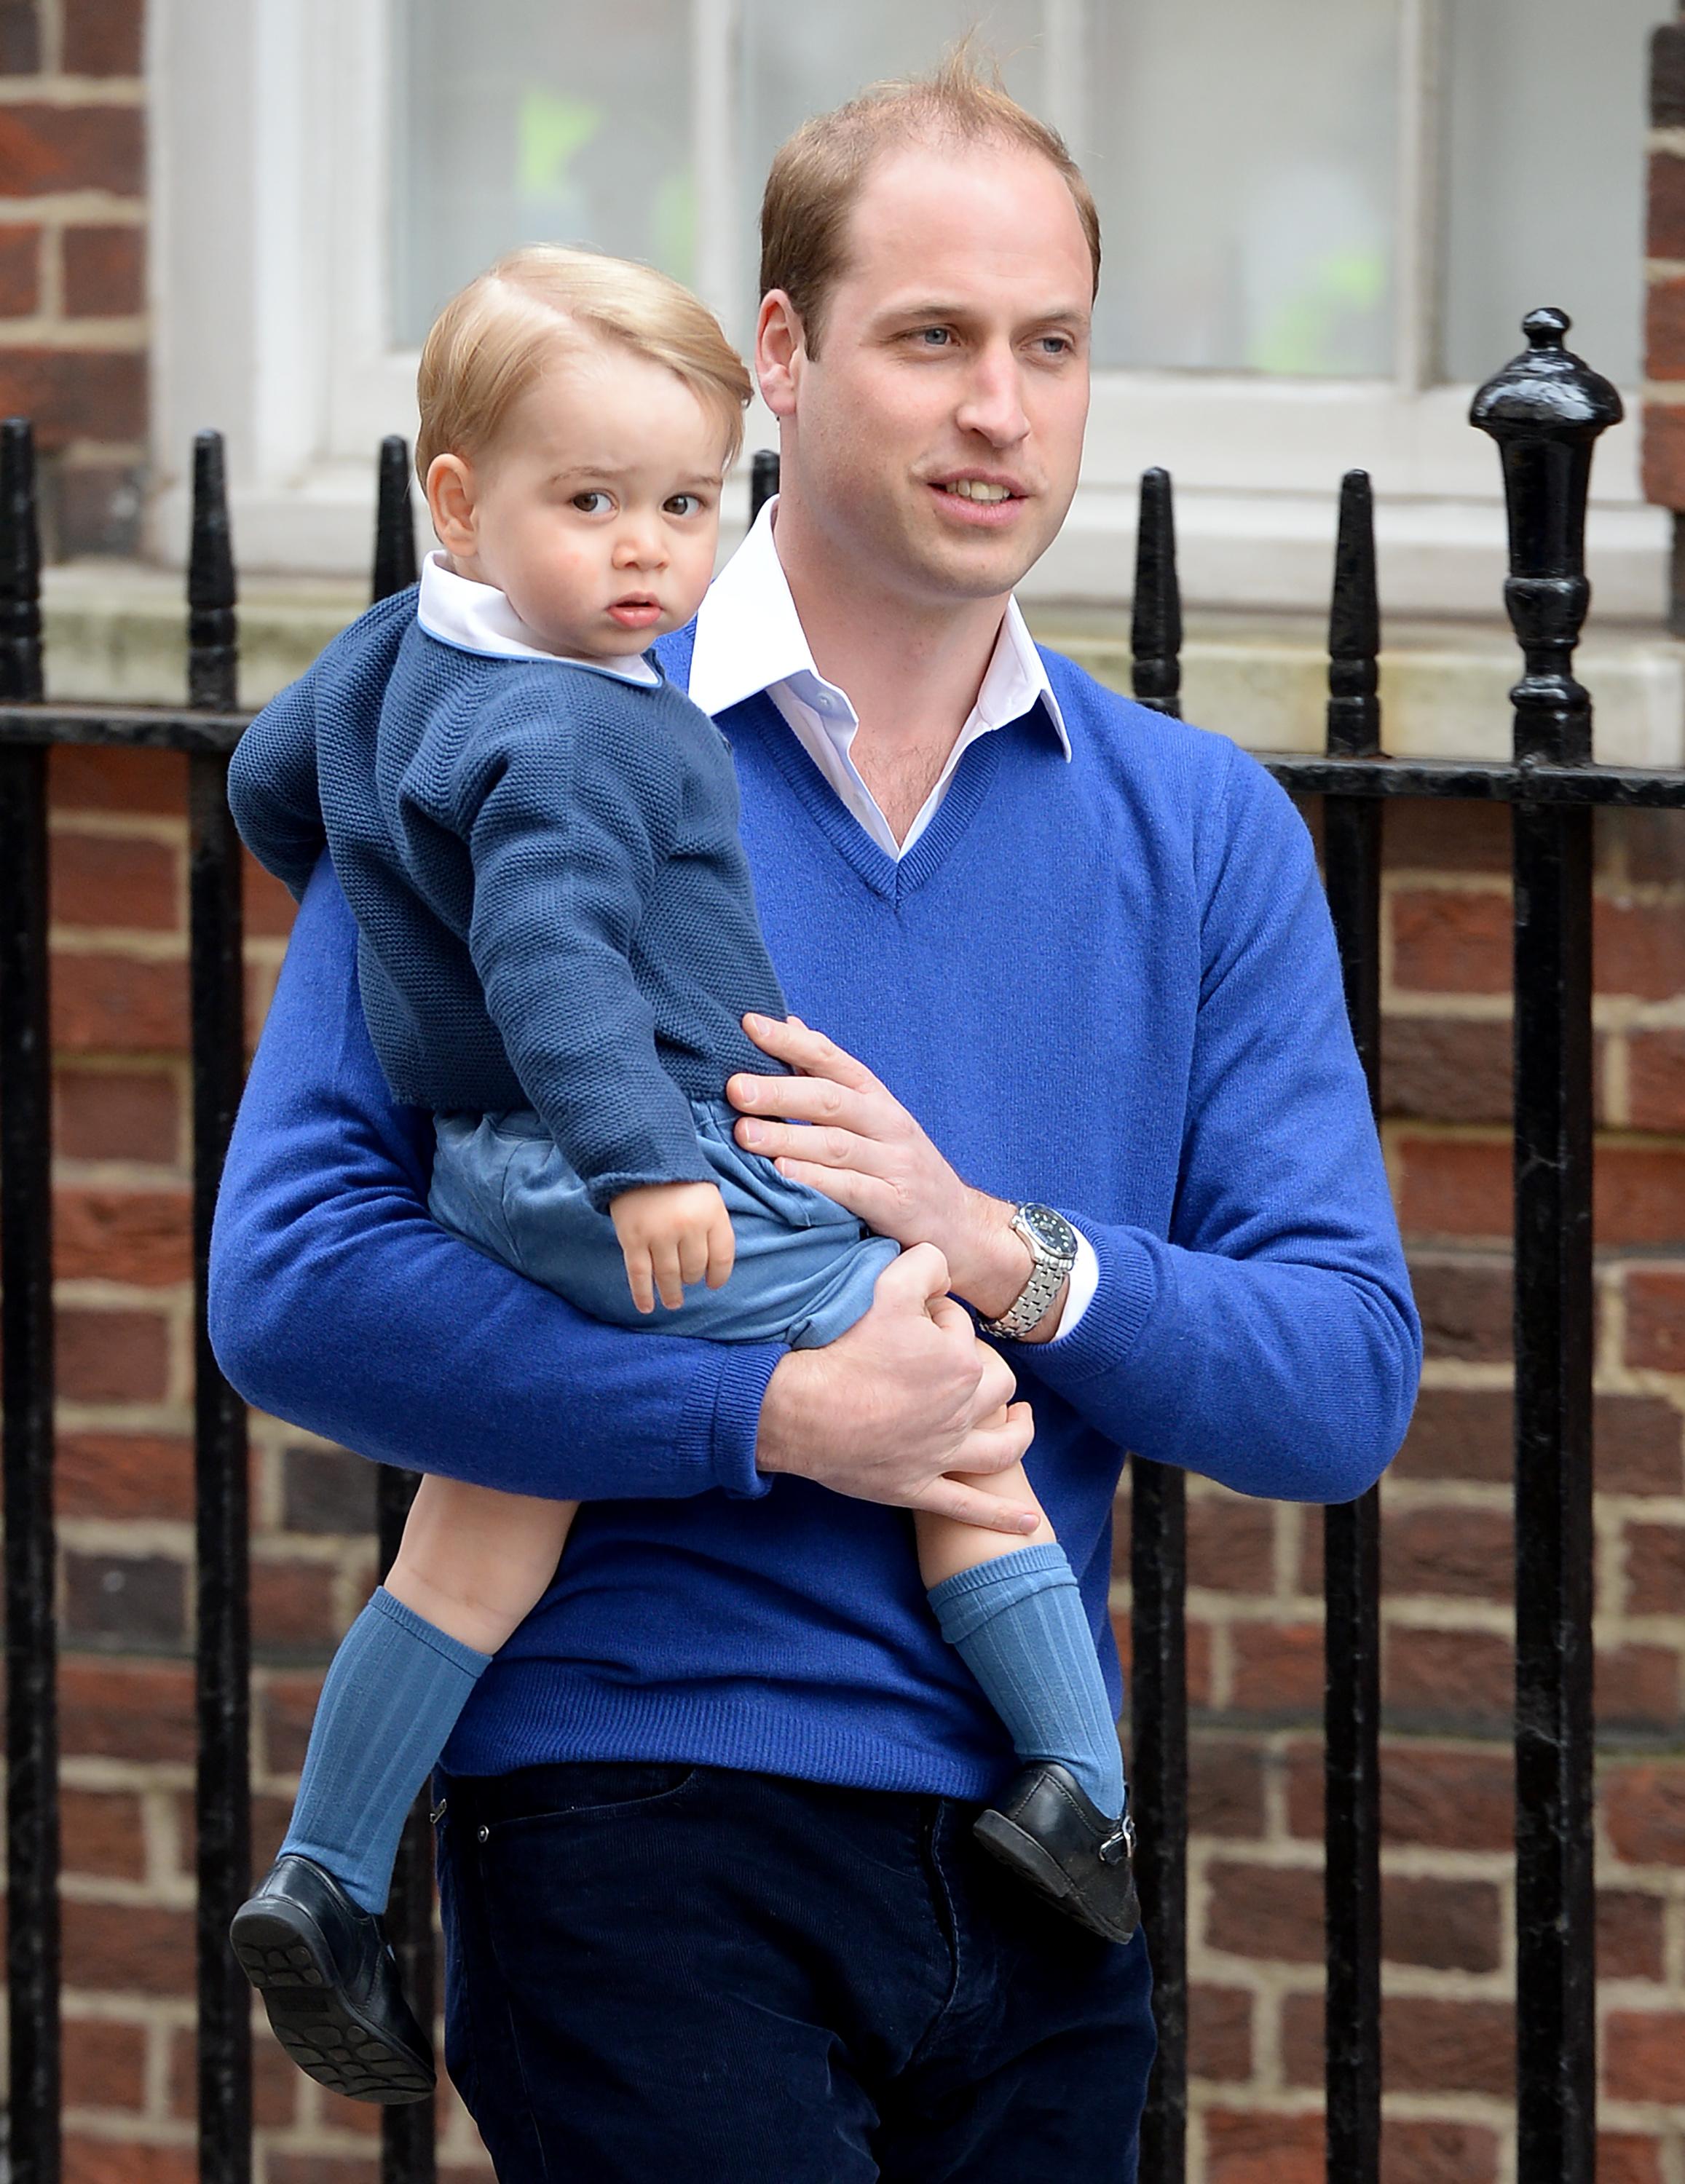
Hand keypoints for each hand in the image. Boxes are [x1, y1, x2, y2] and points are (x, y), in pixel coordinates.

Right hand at [609, 1181, 735, 1313]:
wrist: (637, 1154)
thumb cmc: (675, 1175)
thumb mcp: (706, 1194)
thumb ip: (711, 1224)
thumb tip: (711, 1265)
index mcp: (712, 1213)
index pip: (722, 1256)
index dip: (719, 1275)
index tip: (713, 1284)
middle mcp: (688, 1226)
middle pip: (694, 1268)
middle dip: (691, 1278)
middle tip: (686, 1282)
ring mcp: (659, 1234)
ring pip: (668, 1275)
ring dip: (671, 1293)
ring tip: (673, 1302)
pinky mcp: (632, 1238)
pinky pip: (639, 1275)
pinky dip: (642, 1294)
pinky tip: (646, 1307)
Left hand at [728, 1014, 1035, 1320]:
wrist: (958, 1223)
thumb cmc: (898, 1165)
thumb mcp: (872, 1116)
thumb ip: (828, 1076)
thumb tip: (789, 1024)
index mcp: (876, 1098)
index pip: (832, 1059)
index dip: (791, 1041)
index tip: (750, 1025)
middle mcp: (887, 1124)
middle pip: (831, 1100)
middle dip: (780, 1092)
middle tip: (735, 1089)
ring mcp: (894, 1164)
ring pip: (837, 1144)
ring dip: (788, 1136)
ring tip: (744, 1133)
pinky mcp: (895, 1204)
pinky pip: (852, 1189)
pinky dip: (816, 1180)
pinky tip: (782, 1174)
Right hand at [755, 1241, 1038, 1531]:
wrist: (801, 1410)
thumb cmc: (842, 1349)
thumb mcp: (886, 1284)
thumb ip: (926, 1264)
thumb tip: (942, 1267)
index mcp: (960, 1364)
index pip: (961, 1331)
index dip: (937, 1318)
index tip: (911, 1318)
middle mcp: (961, 1412)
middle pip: (994, 1385)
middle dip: (983, 1368)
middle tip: (956, 1360)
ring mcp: (943, 1454)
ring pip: (1000, 1446)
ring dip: (1017, 1432)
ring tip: (1021, 1419)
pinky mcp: (919, 1486)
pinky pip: (970, 1506)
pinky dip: (1003, 1516)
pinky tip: (1029, 1522)